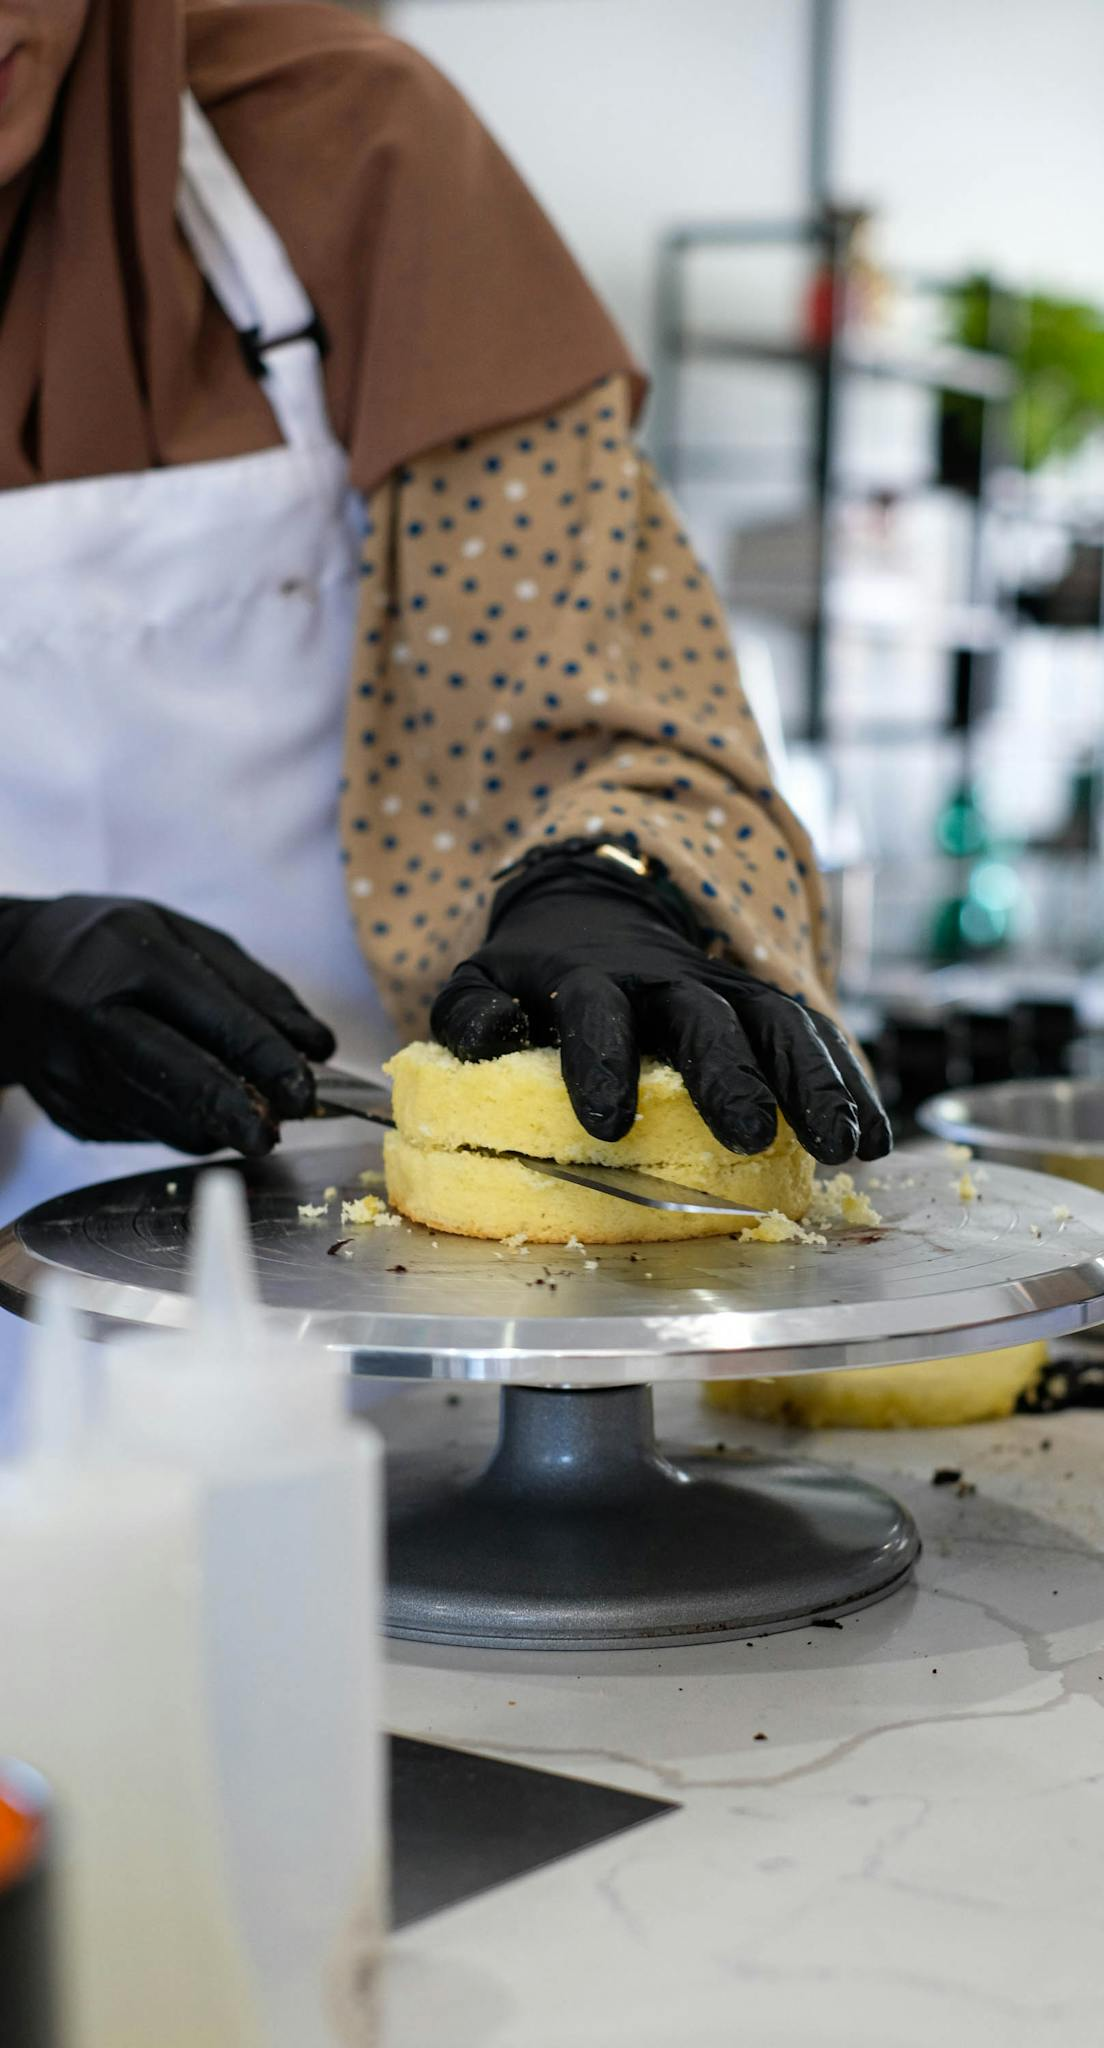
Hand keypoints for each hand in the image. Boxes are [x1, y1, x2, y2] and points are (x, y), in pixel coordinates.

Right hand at [0, 896, 335, 1155]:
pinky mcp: (71, 1115)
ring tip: (247, 1112)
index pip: (213, 1017)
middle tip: (273, 1134)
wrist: (9, 973)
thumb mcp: (182, 936)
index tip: (307, 1089)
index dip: (267, 1060)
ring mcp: (75, 1075)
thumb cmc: (110, 946)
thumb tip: (316, 1047)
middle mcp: (94, 1019)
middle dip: (235, 1114)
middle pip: (177, 1079)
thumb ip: (254, 989)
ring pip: (168, 1121)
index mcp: (129, 959)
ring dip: (218, 1126)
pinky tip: (187, 1102)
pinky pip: (146, 1132)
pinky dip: (181, 1124)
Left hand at [431, 852, 890, 1166]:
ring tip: (842, 1146)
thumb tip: (495, 1034)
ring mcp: (725, 988)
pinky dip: (850, 1085)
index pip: (595, 1009)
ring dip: (814, 1083)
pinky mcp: (765, 1007)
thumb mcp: (481, 980)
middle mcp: (666, 979)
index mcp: (589, 977)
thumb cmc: (534, 976)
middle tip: (748, 1135)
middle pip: (705, 1017)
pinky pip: (815, 1038)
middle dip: (729, 1075)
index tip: (608, 1122)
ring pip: (778, 1023)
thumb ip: (469, 1012)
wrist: (596, 911)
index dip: (601, 1059)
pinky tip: (874, 1142)